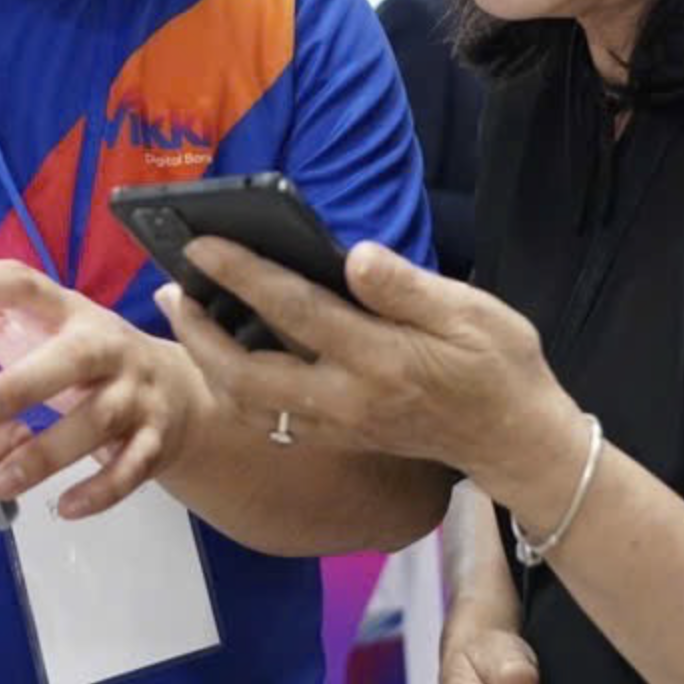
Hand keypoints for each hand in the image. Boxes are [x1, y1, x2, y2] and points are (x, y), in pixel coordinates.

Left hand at [0, 226, 203, 522]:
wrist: (179, 393)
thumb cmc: (83, 355)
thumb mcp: (35, 319)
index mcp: (68, 311)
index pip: (26, 286)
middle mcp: (106, 346)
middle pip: (70, 360)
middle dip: (21, 386)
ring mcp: (135, 394)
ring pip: (97, 421)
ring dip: (48, 452)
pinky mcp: (154, 439)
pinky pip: (130, 468)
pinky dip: (101, 490)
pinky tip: (64, 509)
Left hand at [156, 237, 571, 489]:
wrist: (516, 439)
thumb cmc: (500, 365)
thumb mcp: (471, 312)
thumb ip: (406, 286)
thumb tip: (353, 256)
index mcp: (379, 359)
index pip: (294, 310)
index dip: (243, 274)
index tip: (203, 244)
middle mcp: (347, 399)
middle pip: (247, 372)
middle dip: (199, 332)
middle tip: (168, 288)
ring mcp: (339, 425)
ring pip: (250, 403)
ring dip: (208, 361)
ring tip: (185, 316)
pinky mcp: (339, 438)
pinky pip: (270, 419)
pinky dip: (236, 387)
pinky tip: (226, 356)